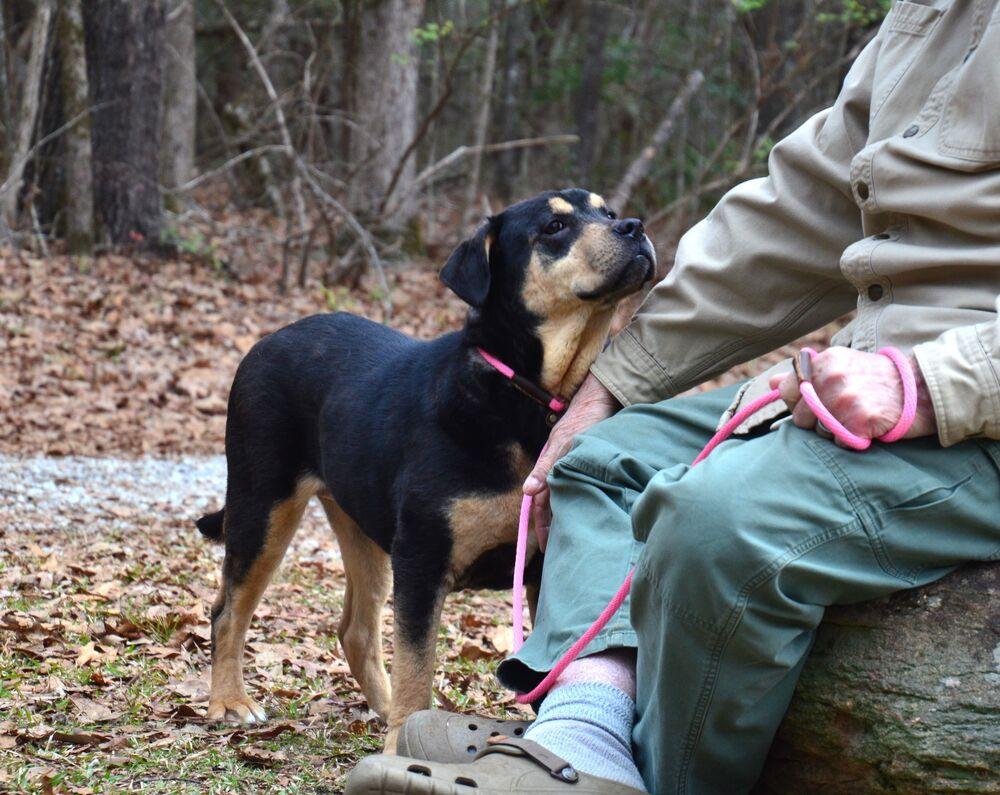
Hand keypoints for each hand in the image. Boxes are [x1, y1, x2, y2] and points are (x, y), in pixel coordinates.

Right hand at [523, 373, 620, 549]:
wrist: (606, 394)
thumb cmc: (587, 417)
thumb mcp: (565, 444)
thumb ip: (547, 468)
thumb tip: (527, 493)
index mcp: (551, 465)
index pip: (542, 505)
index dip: (542, 527)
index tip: (548, 550)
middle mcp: (561, 467)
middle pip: (553, 505)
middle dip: (554, 528)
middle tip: (561, 552)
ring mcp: (575, 465)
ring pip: (566, 497)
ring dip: (568, 516)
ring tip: (575, 539)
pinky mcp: (590, 462)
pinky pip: (581, 488)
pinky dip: (582, 502)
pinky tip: (591, 512)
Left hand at [768, 347, 936, 442]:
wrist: (921, 390)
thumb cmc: (877, 379)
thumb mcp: (841, 365)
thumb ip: (805, 375)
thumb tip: (771, 383)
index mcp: (824, 362)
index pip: (787, 391)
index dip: (798, 402)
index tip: (817, 401)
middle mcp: (831, 378)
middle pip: (799, 417)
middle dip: (815, 420)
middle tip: (842, 412)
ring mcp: (845, 400)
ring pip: (818, 432)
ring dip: (834, 432)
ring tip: (855, 417)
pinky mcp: (859, 421)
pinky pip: (839, 443)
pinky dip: (850, 440)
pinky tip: (865, 427)